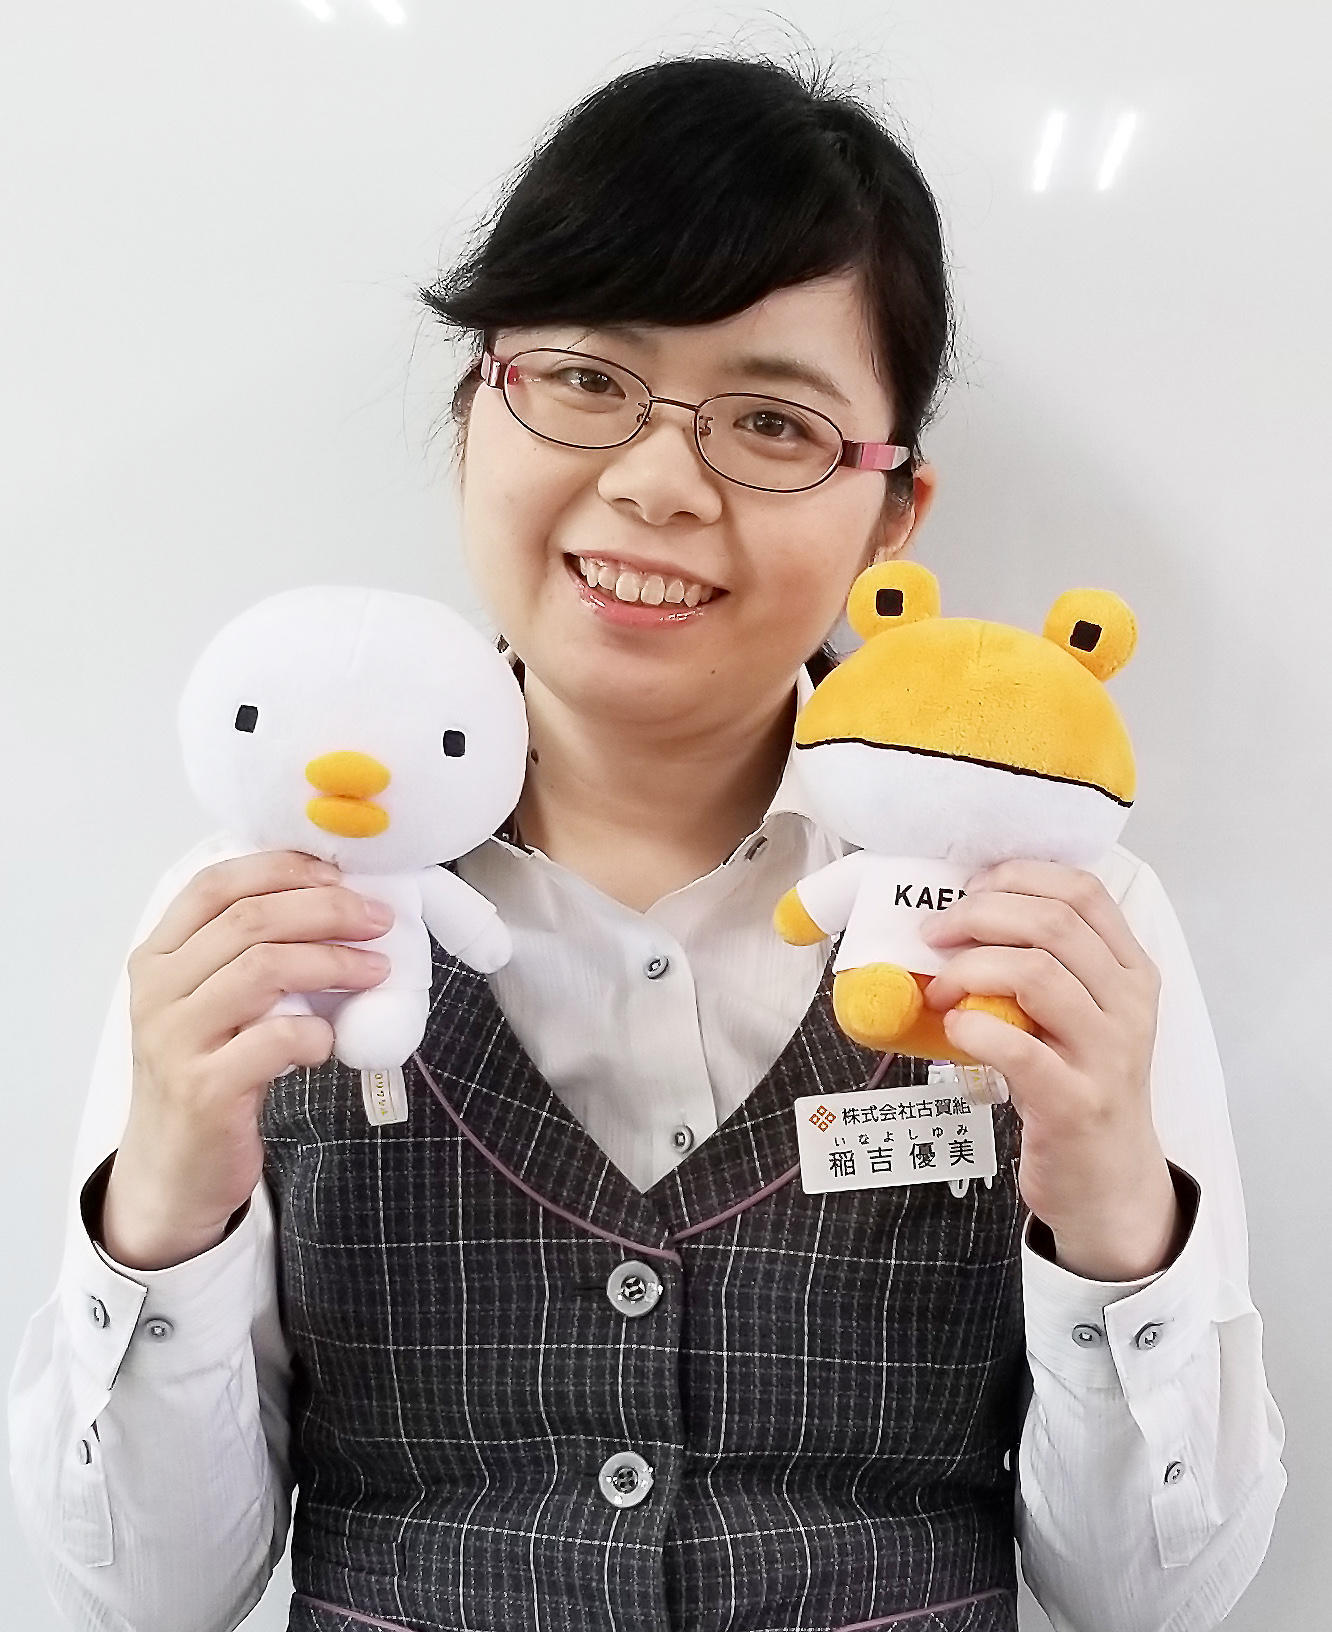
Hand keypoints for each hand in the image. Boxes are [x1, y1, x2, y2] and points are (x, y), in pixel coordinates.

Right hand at [109, 850, 393, 1267]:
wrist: (174, 1169)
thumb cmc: (207, 1073)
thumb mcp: (213, 1004)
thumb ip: (249, 955)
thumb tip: (338, 904)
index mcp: (159, 957)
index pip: (215, 885)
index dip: (282, 869)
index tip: (339, 875)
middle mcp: (158, 991)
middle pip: (249, 920)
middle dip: (327, 910)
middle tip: (378, 920)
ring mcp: (175, 1039)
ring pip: (262, 968)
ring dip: (333, 962)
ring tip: (374, 970)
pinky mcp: (203, 1088)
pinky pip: (273, 1039)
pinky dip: (315, 1031)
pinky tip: (329, 1039)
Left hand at [918, 859, 1183, 1280]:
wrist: (1110, 1182)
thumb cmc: (1080, 1086)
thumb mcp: (1082, 1017)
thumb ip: (1045, 965)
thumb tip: (959, 918)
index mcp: (1130, 971)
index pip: (1084, 892)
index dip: (1019, 877)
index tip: (970, 889)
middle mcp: (1128, 1005)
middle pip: (1054, 924)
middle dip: (979, 916)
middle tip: (934, 935)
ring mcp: (1107, 1055)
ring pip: (1037, 974)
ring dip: (969, 969)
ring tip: (938, 989)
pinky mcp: (1075, 1103)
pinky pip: (1019, 1048)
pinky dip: (973, 1029)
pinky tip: (953, 1031)